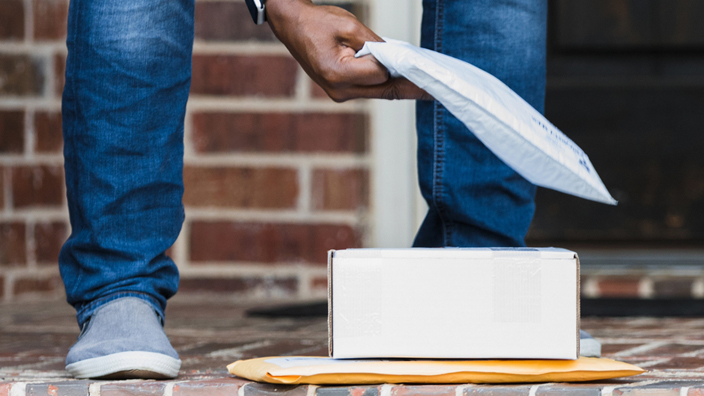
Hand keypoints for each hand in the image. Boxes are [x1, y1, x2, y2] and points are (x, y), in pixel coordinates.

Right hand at [266, 0, 431, 101]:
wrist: (293, 26)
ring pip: (379, 92)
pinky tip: (399, 78)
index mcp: (337, 74)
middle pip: (383, 91)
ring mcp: (339, 94)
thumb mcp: (349, 25)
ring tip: (420, 83)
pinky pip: (370, 89)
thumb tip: (397, 57)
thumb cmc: (317, 22)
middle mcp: (338, 91)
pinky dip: (383, 83)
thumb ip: (375, 43)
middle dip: (407, 86)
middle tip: (434, 90)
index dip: (394, 64)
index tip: (413, 61)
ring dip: (396, 85)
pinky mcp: (341, 92)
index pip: (380, 74)